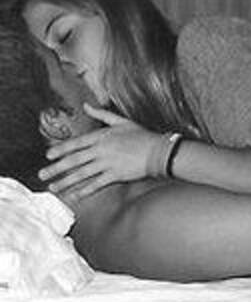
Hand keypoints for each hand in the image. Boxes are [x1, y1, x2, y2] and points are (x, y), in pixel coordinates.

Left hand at [40, 104, 161, 202]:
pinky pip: (96, 184)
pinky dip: (84, 191)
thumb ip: (102, 114)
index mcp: (102, 136)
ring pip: (82, 174)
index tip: (48, 155)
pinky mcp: (115, 175)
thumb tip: (86, 105)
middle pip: (74, 160)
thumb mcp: (121, 121)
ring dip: (66, 181)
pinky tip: (74, 196)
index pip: (77, 143)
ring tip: (53, 187)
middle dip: (56, 168)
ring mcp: (108, 164)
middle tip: (43, 174)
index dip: (61, 149)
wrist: (158, 151)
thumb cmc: (141, 135)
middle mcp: (102, 150)